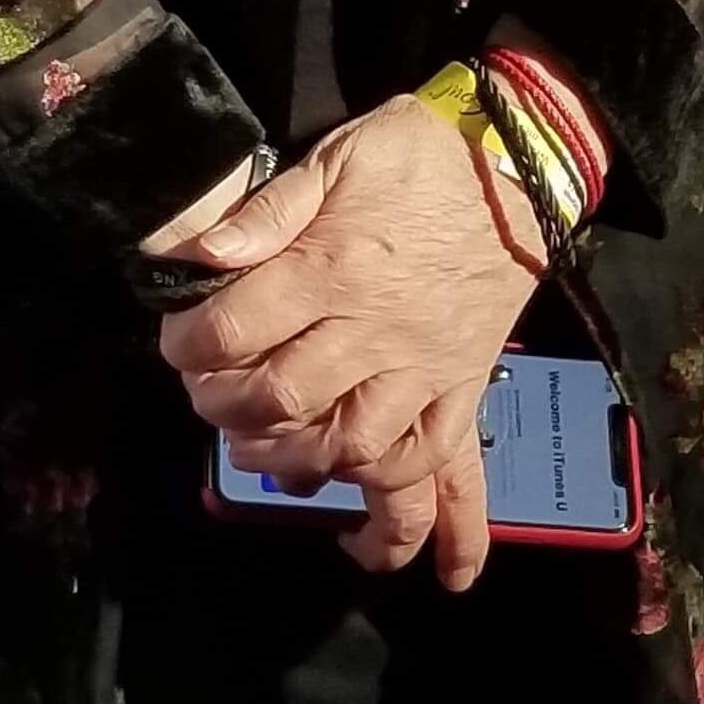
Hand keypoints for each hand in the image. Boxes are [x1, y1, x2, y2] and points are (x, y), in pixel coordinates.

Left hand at [157, 94, 546, 589]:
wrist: (524, 166)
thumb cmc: (423, 155)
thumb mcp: (339, 154)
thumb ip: (267, 207)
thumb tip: (200, 253)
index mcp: (334, 268)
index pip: (235, 330)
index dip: (188, 345)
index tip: (178, 343)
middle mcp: (376, 331)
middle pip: (284, 400)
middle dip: (227, 409)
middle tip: (210, 399)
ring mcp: (424, 370)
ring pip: (356, 449)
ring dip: (301, 466)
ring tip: (266, 459)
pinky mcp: (462, 390)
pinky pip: (448, 467)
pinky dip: (430, 520)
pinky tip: (402, 549)